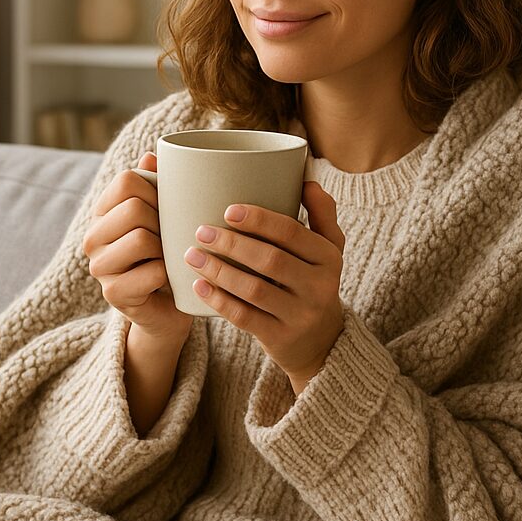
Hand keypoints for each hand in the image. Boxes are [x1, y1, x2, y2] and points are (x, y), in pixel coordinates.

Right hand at [83, 152, 192, 339]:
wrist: (169, 306)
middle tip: (170, 238)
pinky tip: (168, 279)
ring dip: (166, 249)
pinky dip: (169, 274)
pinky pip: (151, 272)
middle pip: (134, 208)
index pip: (128, 180)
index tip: (167, 208)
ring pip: (141, 238)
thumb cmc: (167, 254)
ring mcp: (99, 267)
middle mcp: (92, 237)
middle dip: (163, 222)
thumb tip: (151, 156)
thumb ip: (157, 185)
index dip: (157, 190)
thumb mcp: (165, 216)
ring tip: (169, 257)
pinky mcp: (112, 294)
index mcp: (103, 211)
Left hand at [183, 180, 344, 390]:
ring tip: (192, 255)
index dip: (259, 220)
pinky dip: (219, 301)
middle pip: (270, 260)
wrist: (321, 342)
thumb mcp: (329, 250)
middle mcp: (319, 286)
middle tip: (201, 231)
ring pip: (254, 290)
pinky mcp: (280, 338)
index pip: (292, 233)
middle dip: (232, 244)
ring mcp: (300, 315)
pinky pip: (245, 317)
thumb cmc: (314, 282)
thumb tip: (306, 178)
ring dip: (219, 271)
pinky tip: (198, 286)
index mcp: (329, 257)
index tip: (228, 210)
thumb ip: (322, 213)